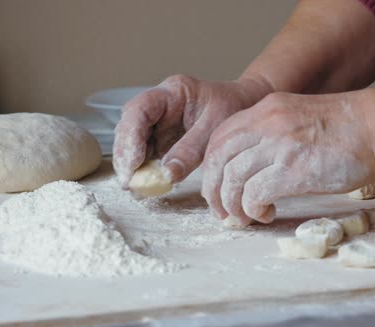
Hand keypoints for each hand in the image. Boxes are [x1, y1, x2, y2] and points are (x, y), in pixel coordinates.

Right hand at [113, 75, 270, 186]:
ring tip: (136, 187)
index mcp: (173, 92)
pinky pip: (146, 152)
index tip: (133, 164)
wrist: (248, 106)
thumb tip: (166, 175)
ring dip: (131, 164)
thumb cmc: (235, 108)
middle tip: (129, 182)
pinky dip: (144, 169)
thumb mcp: (216, 129)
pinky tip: (146, 184)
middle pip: (129, 125)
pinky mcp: (163, 137)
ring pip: (133, 140)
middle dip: (126, 154)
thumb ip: (191, 150)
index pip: (140, 109)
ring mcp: (159, 121)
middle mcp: (160, 104)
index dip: (130, 137)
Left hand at [201, 90, 374, 225]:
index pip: (219, 138)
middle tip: (222, 210)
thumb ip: (271, 135)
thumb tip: (251, 166)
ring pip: (231, 179)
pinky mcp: (293, 170)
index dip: (212, 166)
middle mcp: (265, 123)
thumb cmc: (347, 128)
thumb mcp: (299, 118)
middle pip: (217, 159)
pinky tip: (266, 215)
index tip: (218, 186)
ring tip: (243, 218)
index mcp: (265, 109)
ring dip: (231, 205)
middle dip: (213, 190)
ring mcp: (278, 145)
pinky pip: (255, 195)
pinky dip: (253, 210)